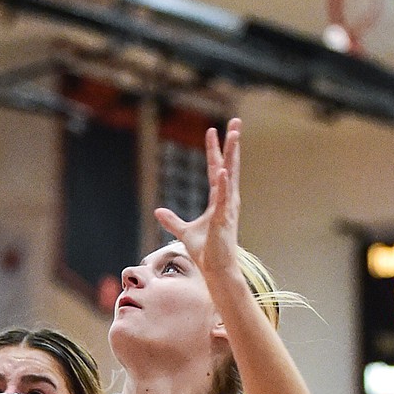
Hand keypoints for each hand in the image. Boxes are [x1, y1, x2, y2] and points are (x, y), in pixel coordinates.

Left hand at [154, 118, 241, 291]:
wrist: (216, 271)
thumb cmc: (206, 253)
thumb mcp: (184, 232)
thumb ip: (172, 220)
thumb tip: (158, 211)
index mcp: (219, 201)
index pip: (215, 170)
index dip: (214, 151)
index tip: (212, 131)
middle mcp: (227, 201)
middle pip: (229, 166)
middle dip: (232, 143)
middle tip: (235, 122)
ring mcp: (227, 209)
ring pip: (230, 176)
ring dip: (232, 155)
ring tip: (234, 135)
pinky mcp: (223, 221)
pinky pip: (224, 199)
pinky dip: (223, 185)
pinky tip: (221, 170)